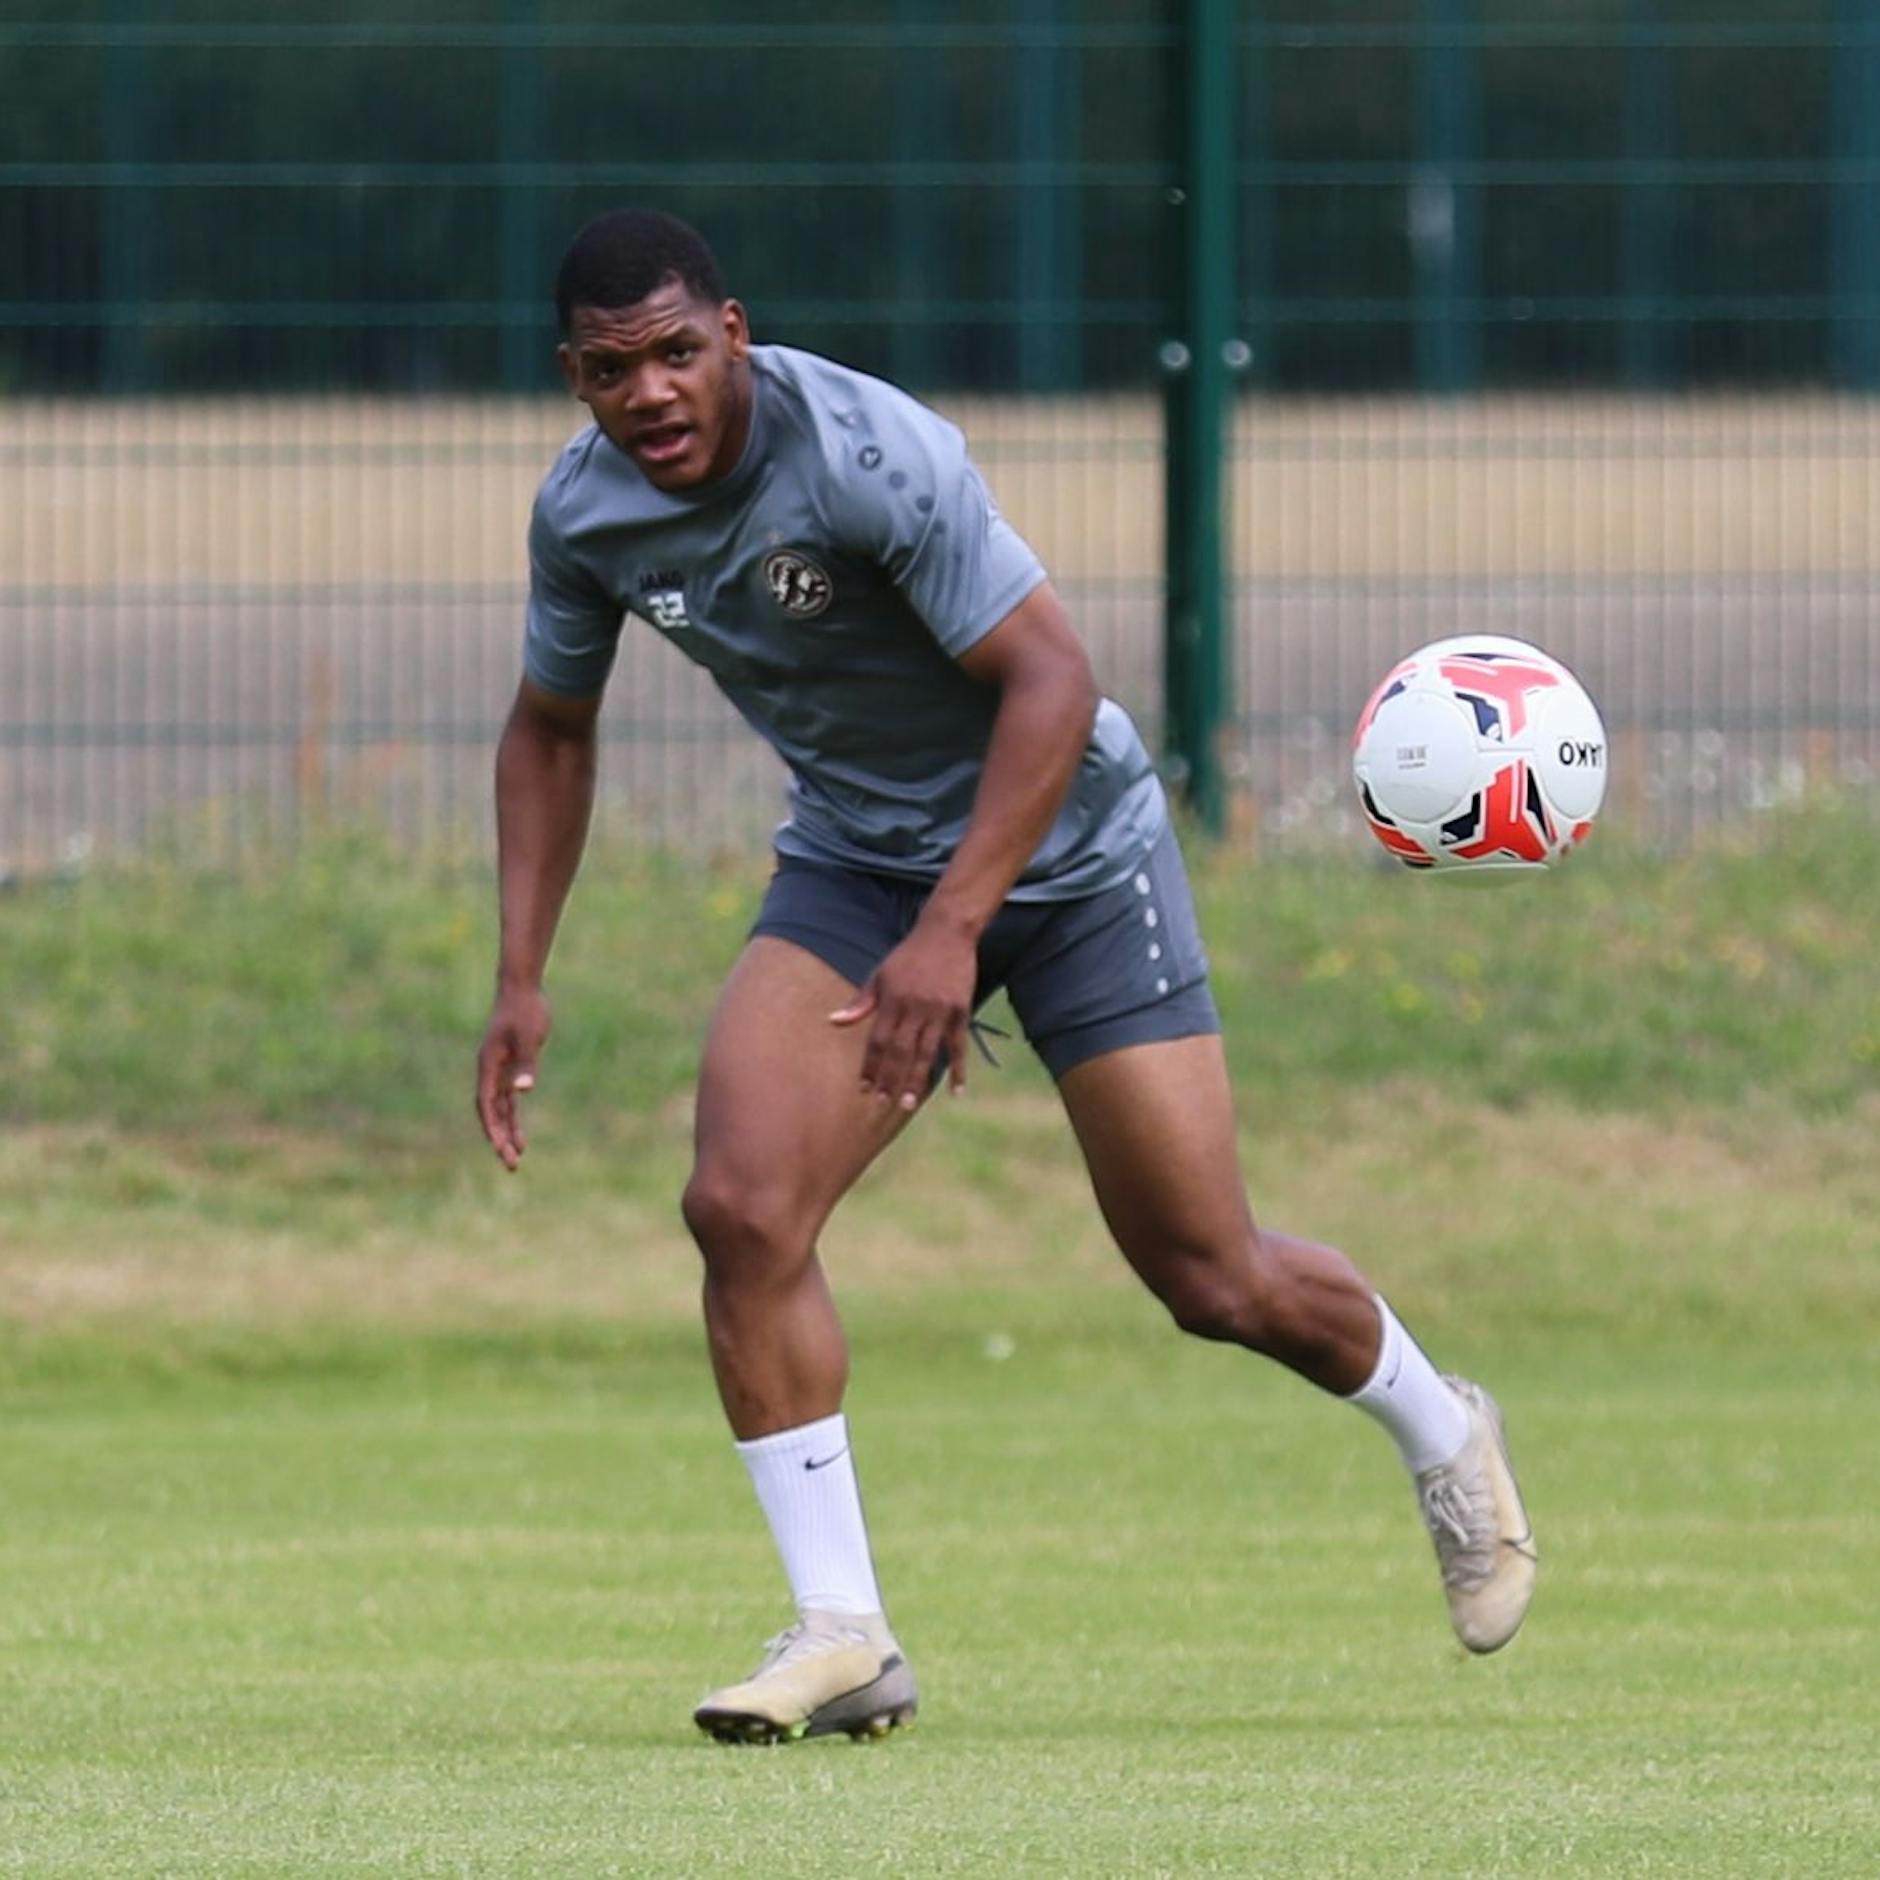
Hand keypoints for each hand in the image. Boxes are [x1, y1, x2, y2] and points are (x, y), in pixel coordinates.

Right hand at [476, 981, 550, 1170]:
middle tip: (511, 1165)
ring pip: (500, 1109)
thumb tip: (523, 1091)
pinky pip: (509, 1100)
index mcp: (489, 1065)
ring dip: (507, 1132)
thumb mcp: (530, 1038)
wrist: (523, 989)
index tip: (501, 1149)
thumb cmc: (526, 1011)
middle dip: (500, 1139)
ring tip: (517, 1158)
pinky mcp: (512, 1068)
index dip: (492, 1128)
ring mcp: (500, 1071)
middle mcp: (490, 1072)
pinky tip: (520, 1135)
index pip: (486, 1104)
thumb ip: (527, 1064)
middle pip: (491, 1113)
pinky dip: (513, 1117)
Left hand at [829, 914, 977, 1109]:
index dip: (870, 1066)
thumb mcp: (880, 975)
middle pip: (900, 1051)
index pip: (877, 1041)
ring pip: (927, 1052)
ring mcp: (939, 1010)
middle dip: (890, 1079)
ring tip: (908, 1104)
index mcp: (891, 1000)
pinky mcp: (961, 1010)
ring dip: (917, 1079)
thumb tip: (832, 1021)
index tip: (864, 1089)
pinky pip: (958, 1045)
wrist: (946, 932)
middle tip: (884, 1104)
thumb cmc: (908, 956)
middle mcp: (914, 1007)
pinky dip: (958, 1068)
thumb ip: (860, 1002)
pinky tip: (956, 1091)